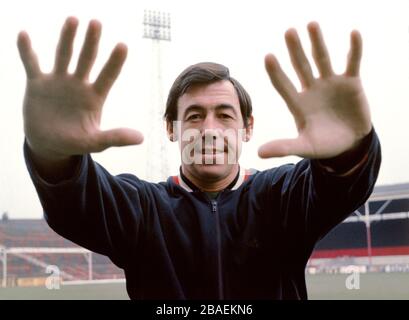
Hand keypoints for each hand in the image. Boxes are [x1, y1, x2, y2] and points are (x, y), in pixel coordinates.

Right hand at [18, 17, 143, 160]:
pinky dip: (26, 51)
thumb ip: (115, 138)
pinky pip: (31, 64)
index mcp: (94, 97)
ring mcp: (58, 82)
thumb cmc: (75, 142)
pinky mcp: (37, 84)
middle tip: (96, 23)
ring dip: (67, 38)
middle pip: (86, 59)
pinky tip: (24, 35)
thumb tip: (141, 138)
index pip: (107, 76)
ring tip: (73, 19)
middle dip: (91, 42)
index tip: (123, 46)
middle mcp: (78, 85)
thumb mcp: (95, 142)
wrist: (48, 144)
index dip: (114, 62)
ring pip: (63, 55)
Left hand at [258, 22, 371, 158]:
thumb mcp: (304, 147)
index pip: (283, 85)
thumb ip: (284, 147)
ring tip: (311, 24)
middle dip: (295, 50)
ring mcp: (330, 83)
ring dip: (317, 42)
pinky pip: (352, 62)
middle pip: (300, 66)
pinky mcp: (350, 82)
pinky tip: (353, 33)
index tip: (268, 57)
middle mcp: (311, 89)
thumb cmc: (323, 145)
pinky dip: (353, 49)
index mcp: (298, 103)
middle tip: (289, 32)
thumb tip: (259, 153)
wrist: (349, 145)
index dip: (276, 72)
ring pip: (322, 59)